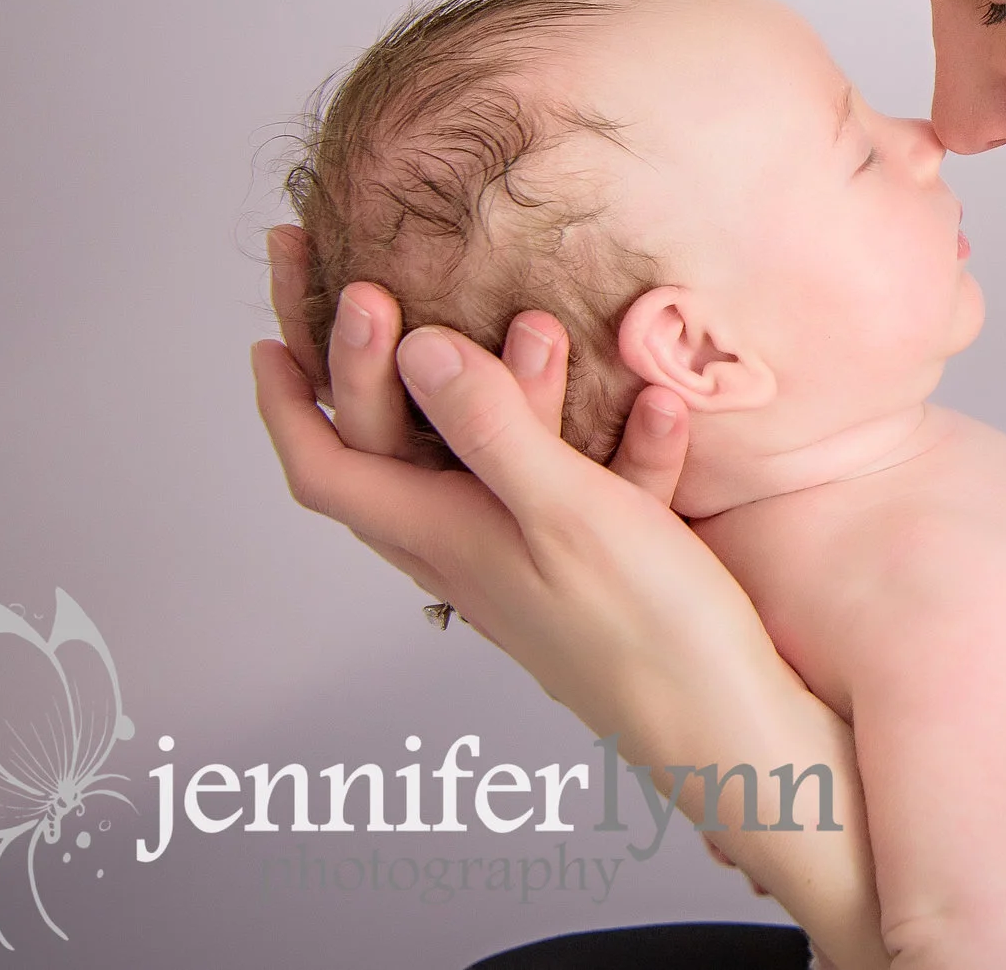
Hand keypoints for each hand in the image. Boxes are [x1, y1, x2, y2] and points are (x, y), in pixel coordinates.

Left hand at [251, 227, 1005, 969]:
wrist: (734, 727)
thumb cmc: (647, 634)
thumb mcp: (564, 512)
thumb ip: (492, 426)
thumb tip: (416, 347)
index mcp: (443, 538)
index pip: (328, 464)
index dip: (291, 398)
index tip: (271, 331)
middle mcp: (473, 550)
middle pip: (390, 450)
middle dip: (371, 360)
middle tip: (361, 279)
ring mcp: (533, 561)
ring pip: (489, 458)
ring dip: (504, 384)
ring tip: (532, 318)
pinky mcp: (597, 568)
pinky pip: (581, 485)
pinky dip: (605, 437)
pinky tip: (652, 398)